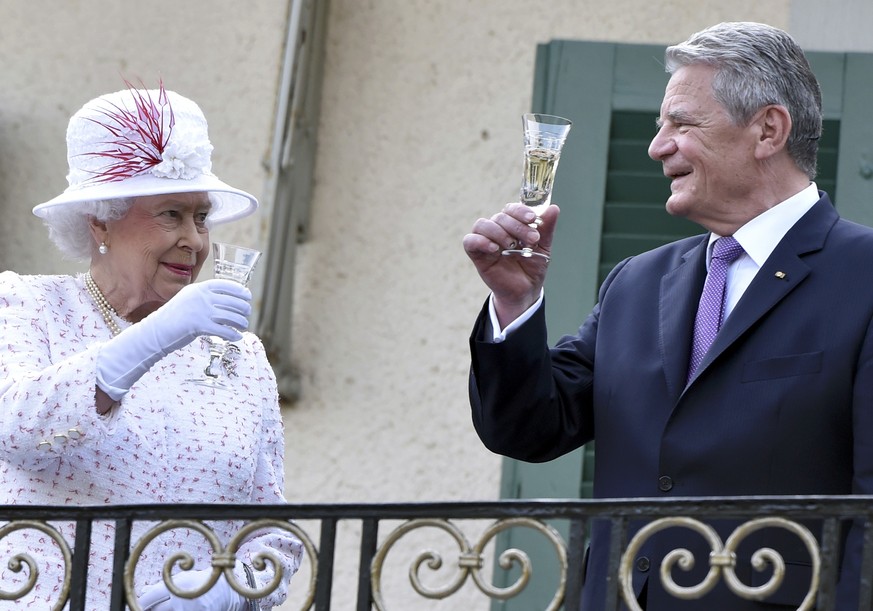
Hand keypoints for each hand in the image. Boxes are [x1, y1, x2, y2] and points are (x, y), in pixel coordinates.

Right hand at [96, 279, 251, 399]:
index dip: (239, 291)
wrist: (157, 330)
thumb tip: (226, 298)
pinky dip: (233, 334)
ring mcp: (201, 311)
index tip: (247, 295)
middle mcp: (202, 298)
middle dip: (243, 308)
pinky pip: (224, 330)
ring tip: (243, 326)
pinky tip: (237, 337)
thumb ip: (204, 296)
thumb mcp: (188, 298)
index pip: (225, 285)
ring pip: (231, 316)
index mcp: (199, 288)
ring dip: (241, 322)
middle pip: (232, 301)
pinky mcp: (200, 326)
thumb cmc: (175, 316)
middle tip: (247, 313)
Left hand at [137, 568, 248, 610]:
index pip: (151, 596)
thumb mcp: (184, 579)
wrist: (227, 591)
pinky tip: (176, 609)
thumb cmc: (201, 583)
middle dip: (148, 610)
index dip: (142, 601)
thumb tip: (144, 592)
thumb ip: (165, 586)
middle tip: (144, 609)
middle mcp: (182, 600)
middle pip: (156, 610)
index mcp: (179, 585)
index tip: (138, 605)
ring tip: (161, 608)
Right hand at [463, 203, 559, 323]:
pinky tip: (495, 249)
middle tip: (532, 239)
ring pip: (482, 224)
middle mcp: (498, 230)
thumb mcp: (543, 247)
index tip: (532, 219)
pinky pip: (469, 241)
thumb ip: (546, 229)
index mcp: (512, 225)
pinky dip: (480, 241)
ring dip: (498, 232)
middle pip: (500, 217)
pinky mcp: (477, 255)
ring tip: (512, 245)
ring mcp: (485, 241)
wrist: (525, 290)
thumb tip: (553, 208)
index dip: (520, 211)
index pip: (511, 209)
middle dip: (517, 226)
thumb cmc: (532, 267)